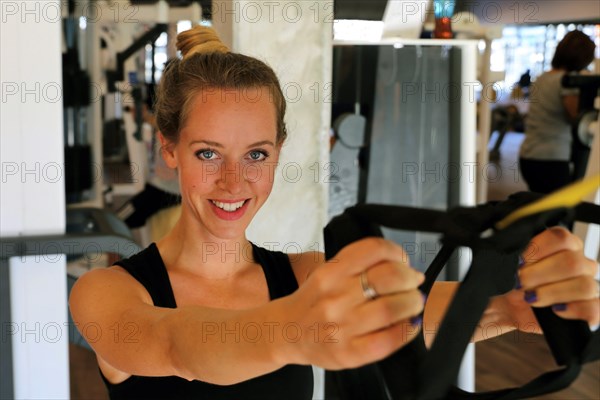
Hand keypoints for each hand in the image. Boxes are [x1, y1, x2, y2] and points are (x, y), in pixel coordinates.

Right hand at [284, 238, 424, 369]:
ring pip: (393, 308)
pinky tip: (407, 324)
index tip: (403, 261)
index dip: (397, 252)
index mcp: (330, 272)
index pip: (374, 250)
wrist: (287, 332)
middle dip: (410, 278)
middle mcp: (335, 297)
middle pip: (389, 277)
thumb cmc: (314, 302)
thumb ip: (359, 265)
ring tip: (412, 304)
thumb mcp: (327, 272)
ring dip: (413, 303)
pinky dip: (408, 329)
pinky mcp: (350, 352)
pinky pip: (390, 339)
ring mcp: (342, 326)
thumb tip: (404, 267)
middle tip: (413, 283)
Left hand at [501, 227, 598, 332]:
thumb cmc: (514, 283)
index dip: (538, 249)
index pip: (561, 237)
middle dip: (540, 275)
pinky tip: (555, 310)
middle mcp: (581, 264)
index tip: (521, 261)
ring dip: (552, 293)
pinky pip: (593, 309)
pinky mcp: (590, 310)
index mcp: (565, 246)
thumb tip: (521, 261)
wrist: (511, 308)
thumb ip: (519, 258)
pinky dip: (573, 310)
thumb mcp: (511, 266)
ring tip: (532, 298)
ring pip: (585, 286)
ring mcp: (589, 287)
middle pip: (572, 262)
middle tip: (522, 283)